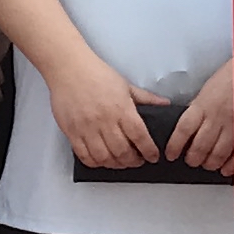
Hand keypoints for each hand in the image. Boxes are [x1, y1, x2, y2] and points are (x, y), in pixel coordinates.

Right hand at [45, 47, 161, 170]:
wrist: (69, 68)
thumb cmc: (96, 74)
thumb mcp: (125, 85)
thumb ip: (145, 98)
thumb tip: (164, 104)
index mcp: (121, 108)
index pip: (140, 136)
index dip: (149, 151)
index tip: (152, 157)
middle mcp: (105, 121)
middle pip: (122, 151)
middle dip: (133, 161)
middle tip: (137, 161)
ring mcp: (87, 128)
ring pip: (104, 157)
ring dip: (116, 164)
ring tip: (121, 162)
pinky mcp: (72, 132)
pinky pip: (84, 155)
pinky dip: (95, 162)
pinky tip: (101, 160)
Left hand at [171, 62, 233, 175]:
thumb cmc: (233, 76)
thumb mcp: (208, 89)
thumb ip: (198, 108)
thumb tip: (188, 125)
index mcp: (204, 104)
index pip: (183, 130)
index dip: (174, 145)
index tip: (171, 154)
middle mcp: (217, 117)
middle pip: (199, 147)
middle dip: (192, 159)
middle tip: (191, 160)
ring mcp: (233, 126)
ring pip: (216, 154)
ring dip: (209, 163)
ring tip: (206, 163)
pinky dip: (228, 166)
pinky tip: (224, 168)